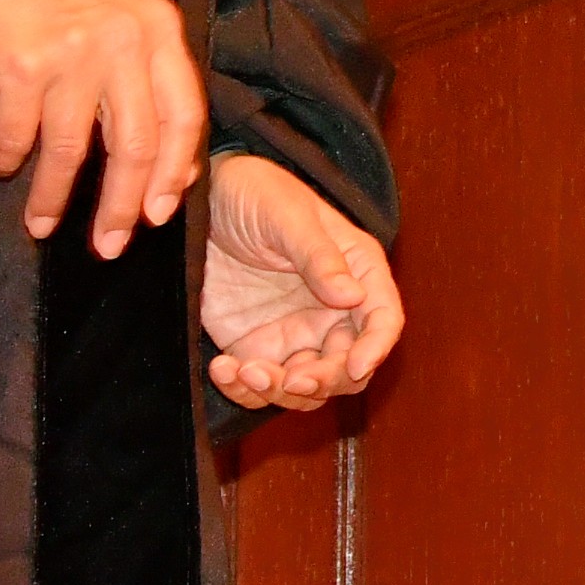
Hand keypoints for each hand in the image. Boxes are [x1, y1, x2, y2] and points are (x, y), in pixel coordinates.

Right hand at [0, 0, 207, 255]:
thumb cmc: (66, 15)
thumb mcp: (127, 35)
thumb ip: (154, 92)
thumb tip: (175, 176)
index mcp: (158, 32)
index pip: (183, 115)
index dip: (173, 173)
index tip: (157, 215)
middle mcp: (123, 40)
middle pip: (135, 144)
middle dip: (121, 207)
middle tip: (109, 244)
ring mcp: (72, 52)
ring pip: (72, 150)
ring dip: (54, 197)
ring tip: (42, 223)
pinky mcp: (22, 65)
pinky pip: (17, 136)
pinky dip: (6, 159)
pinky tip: (2, 167)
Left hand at [200, 151, 404, 410]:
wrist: (201, 202)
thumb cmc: (255, 192)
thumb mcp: (286, 214)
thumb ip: (317, 256)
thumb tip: (352, 297)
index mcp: (357, 271)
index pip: (383, 318)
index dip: (376, 347)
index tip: (355, 366)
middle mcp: (333, 310)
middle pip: (349, 366)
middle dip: (325, 381)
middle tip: (292, 379)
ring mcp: (296, 333)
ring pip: (308, 387)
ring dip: (281, 392)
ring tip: (244, 370)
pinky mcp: (258, 347)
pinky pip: (261, 386)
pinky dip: (245, 390)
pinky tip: (222, 368)